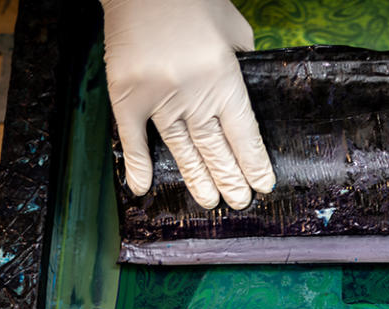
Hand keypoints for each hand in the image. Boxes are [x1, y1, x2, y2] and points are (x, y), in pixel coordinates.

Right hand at [101, 0, 274, 209]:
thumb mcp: (235, 27)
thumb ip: (244, 60)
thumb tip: (244, 91)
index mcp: (224, 79)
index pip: (244, 134)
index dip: (254, 163)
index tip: (262, 184)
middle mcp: (193, 95)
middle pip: (216, 148)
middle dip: (230, 179)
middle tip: (239, 201)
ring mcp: (157, 98)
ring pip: (182, 149)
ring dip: (196, 179)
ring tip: (209, 202)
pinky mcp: (126, 95)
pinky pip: (132, 138)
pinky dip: (137, 164)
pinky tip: (142, 188)